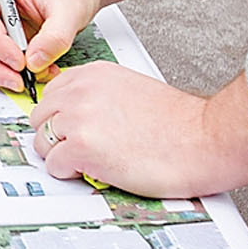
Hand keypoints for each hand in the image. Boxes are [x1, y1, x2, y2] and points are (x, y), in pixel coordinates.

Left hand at [29, 62, 247, 197]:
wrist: (206, 139)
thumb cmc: (180, 122)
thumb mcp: (131, 90)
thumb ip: (100, 97)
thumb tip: (79, 115)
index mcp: (94, 74)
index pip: (52, 93)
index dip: (61, 116)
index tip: (72, 129)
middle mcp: (82, 91)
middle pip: (41, 118)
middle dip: (57, 136)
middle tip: (82, 149)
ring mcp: (79, 119)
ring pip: (43, 143)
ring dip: (62, 156)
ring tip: (92, 161)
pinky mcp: (82, 148)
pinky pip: (55, 166)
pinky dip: (71, 174)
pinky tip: (96, 171)